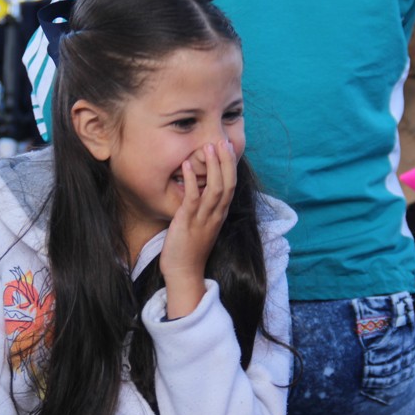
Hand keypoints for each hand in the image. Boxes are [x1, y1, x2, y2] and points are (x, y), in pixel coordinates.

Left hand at [159, 140, 236, 317]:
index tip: (227, 148)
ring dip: (212, 166)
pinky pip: (193, 198)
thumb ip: (204, 208)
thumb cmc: (190, 249)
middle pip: (227, 184)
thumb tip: (198, 189)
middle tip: (221, 141)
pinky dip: (190, 180)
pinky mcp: (188, 223)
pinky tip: (186, 165)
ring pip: (214, 189)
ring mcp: (203, 219)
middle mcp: (215, 215)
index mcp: (220, 215)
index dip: (230, 166)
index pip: (230, 186)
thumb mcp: (201, 225)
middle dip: (225, 161)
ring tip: (207, 147)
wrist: (184, 273)